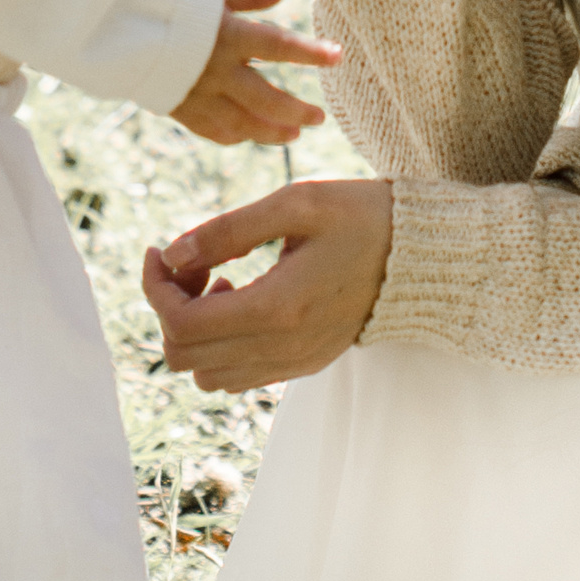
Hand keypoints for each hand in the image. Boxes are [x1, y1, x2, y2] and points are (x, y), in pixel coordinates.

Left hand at [143, 176, 394, 388]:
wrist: (424, 256)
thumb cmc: (361, 217)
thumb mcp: (295, 204)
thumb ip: (227, 231)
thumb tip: (171, 254)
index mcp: (277, 309)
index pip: (182, 324)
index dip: (155, 288)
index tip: (160, 249)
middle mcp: (282, 349)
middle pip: (185, 357)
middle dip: (171, 307)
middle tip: (192, 262)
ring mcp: (294, 364)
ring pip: (207, 376)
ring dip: (195, 330)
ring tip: (220, 280)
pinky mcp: (303, 366)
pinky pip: (238, 376)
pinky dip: (221, 344)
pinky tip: (244, 296)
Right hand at [170, 0, 336, 148]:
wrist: (109, 25)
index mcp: (228, 34)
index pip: (280, 46)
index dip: (311, 53)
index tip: (338, 56)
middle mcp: (217, 70)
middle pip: (267, 99)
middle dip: (297, 111)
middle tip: (320, 118)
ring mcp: (198, 93)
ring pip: (243, 124)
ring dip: (271, 132)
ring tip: (294, 135)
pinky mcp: (178, 107)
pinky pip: (212, 130)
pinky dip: (234, 135)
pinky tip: (249, 136)